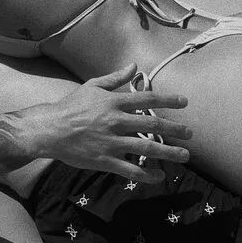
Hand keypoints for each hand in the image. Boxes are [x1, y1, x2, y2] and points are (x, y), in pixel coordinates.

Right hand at [30, 64, 190, 182]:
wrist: (51, 129)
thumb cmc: (72, 105)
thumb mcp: (93, 86)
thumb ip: (115, 78)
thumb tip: (134, 66)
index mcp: (114, 101)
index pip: (148, 100)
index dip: (168, 101)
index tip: (184, 103)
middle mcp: (117, 121)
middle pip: (152, 125)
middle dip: (175, 129)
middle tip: (190, 133)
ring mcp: (112, 142)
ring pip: (146, 149)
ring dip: (168, 153)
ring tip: (184, 156)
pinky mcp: (106, 160)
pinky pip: (131, 170)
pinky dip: (147, 174)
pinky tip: (159, 176)